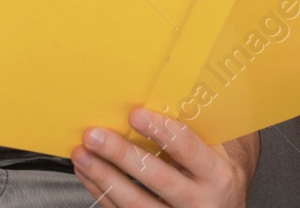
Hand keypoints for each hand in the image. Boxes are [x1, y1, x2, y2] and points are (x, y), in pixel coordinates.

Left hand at [71, 108, 248, 206]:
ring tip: (82, 154)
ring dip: (103, 175)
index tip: (134, 114)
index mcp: (217, 174)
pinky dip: (101, 191)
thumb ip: (189, 132)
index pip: (187, 149)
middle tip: (95, 135)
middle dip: (121, 154)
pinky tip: (89, 173)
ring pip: (135, 202)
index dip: (160, 130)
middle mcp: (199, 201)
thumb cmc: (213, 174)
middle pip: (156, 177)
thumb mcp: (214, 152)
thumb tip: (151, 101)